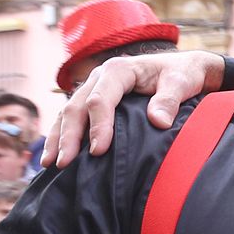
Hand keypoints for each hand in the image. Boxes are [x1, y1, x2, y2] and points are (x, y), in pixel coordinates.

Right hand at [45, 51, 224, 166]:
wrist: (183, 69)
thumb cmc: (181, 75)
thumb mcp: (181, 83)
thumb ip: (169, 100)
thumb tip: (158, 121)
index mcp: (119, 70)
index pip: (101, 99)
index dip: (98, 126)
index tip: (99, 151)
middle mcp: (100, 77)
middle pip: (77, 106)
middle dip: (69, 136)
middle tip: (64, 163)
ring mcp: (94, 88)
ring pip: (68, 112)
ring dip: (58, 138)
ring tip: (50, 164)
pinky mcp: (94, 100)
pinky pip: (73, 117)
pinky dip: (62, 135)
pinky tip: (56, 155)